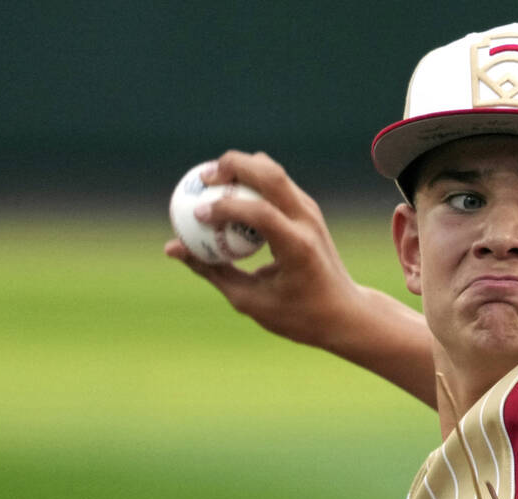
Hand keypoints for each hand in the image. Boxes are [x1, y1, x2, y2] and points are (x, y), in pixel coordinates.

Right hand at [164, 150, 435, 404]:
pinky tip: (228, 193)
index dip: (225, 207)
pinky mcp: (308, 209)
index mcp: (298, 248)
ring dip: (240, 167)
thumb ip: (211, 270)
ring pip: (273, 171)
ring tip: (210, 182)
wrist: (344, 311)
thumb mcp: (250, 300)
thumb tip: (173, 247)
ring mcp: (311, 212)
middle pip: (270, 173)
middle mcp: (308, 222)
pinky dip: (250, 180)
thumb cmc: (296, 314)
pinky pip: (275, 183)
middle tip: (200, 179)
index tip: (195, 213)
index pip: (261, 212)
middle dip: (231, 166)